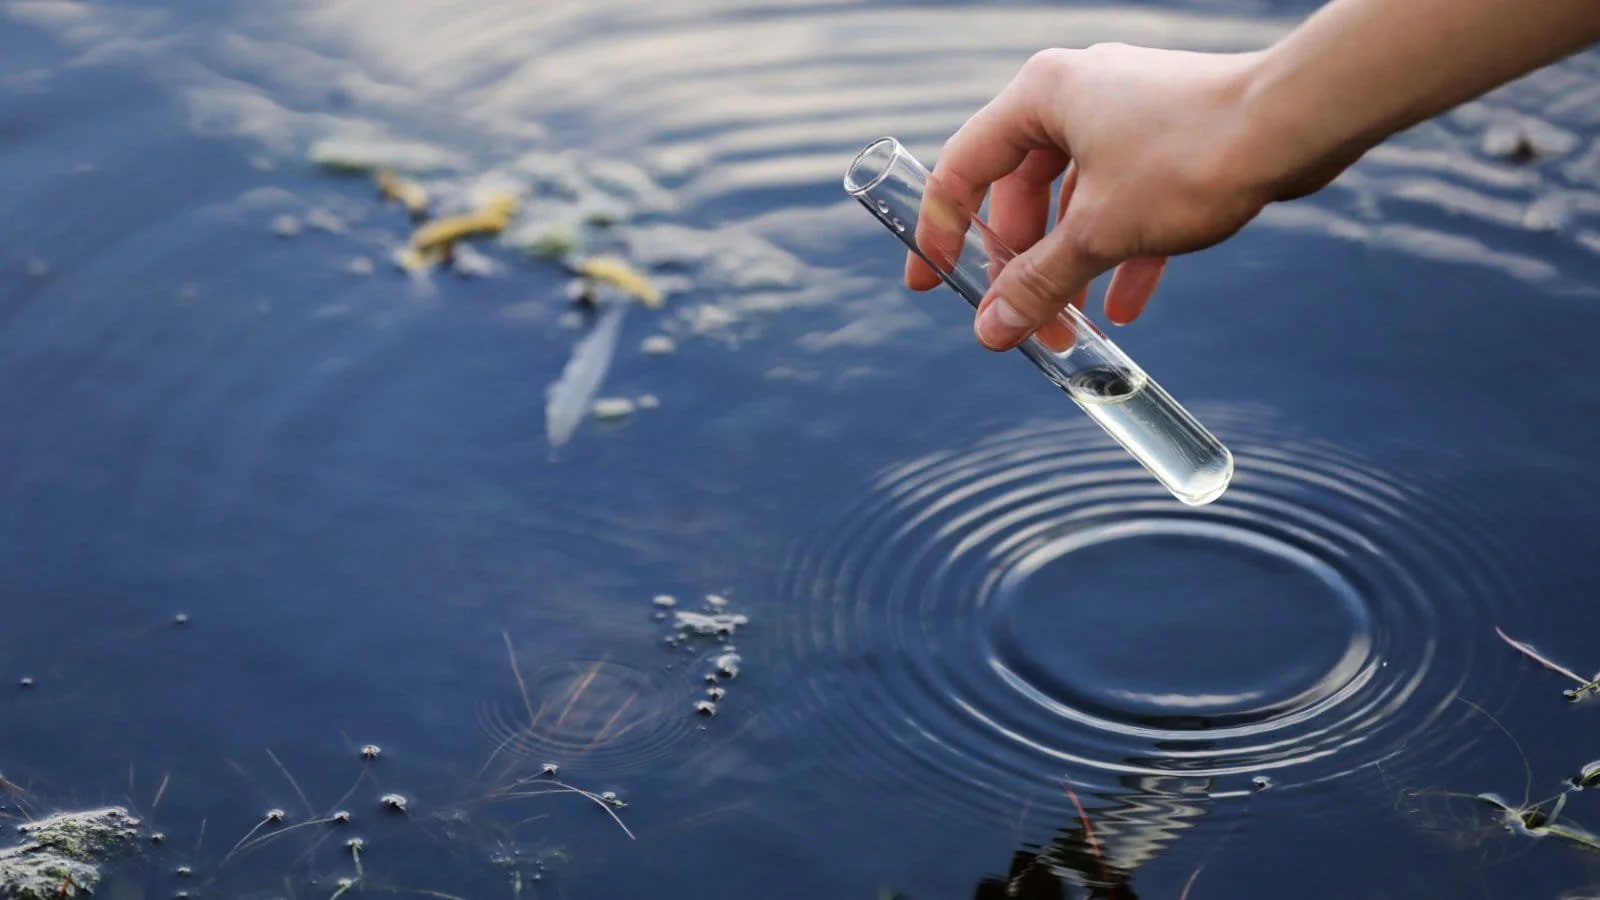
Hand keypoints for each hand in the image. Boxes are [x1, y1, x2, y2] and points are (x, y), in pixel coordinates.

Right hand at [905, 43, 1352, 350]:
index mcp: (1039, 97)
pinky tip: (1126, 308)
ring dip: (1069, 268)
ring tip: (1072, 330)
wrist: (1296, 122)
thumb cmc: (1194, 155)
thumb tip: (991, 329)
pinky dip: (1118, 253)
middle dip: (1021, 268)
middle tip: (1021, 325)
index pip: (961, 170)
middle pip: (1020, 194)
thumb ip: (1038, 283)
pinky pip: (1123, 200)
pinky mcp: (1165, 137)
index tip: (929, 285)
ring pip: (1074, 203)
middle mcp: (1074, 96)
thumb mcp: (1100, 232)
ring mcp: (1123, 115)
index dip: (939, 234)